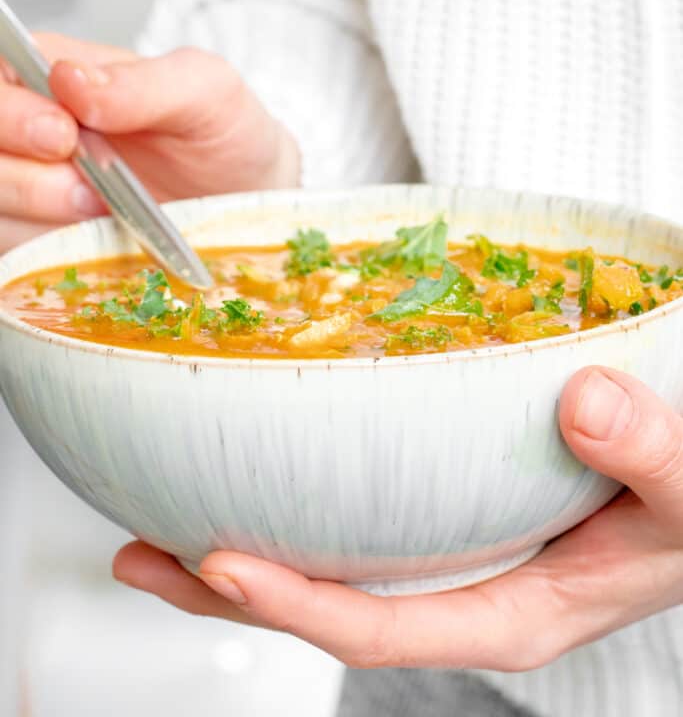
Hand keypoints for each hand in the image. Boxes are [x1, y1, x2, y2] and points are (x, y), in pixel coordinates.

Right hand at [0, 33, 298, 253]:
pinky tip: (87, 242)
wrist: (243, 204)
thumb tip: (70, 81)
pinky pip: (6, 248)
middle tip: (88, 189)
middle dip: (20, 175)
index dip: (9, 112)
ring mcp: (21, 185)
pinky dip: (41, 253)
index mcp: (50, 73)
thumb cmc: (221, 135)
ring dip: (33, 215)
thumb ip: (144, 82)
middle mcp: (23, 128)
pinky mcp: (28, 239)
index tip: (63, 136)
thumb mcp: (207, 92)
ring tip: (99, 213)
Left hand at [114, 366, 682, 669]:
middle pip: (330, 603)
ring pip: (333, 559)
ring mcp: (451, 552)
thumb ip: (654, 456)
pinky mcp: (445, 508)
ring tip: (159, 509)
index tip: (219, 565)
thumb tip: (584, 401)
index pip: (383, 629)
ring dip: (246, 541)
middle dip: (229, 587)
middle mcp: (465, 589)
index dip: (296, 604)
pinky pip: (359, 512)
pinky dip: (299, 493)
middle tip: (139, 552)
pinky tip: (256, 460)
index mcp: (512, 612)